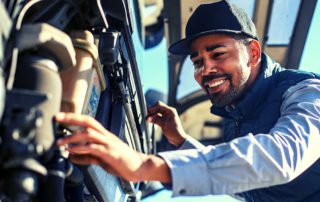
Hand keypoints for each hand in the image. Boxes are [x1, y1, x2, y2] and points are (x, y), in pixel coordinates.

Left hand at [55, 112, 170, 182]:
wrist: (139, 166)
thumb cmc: (121, 162)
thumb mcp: (101, 159)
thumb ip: (87, 157)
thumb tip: (72, 156)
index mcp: (104, 135)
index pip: (88, 122)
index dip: (74, 118)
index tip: (59, 117)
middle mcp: (106, 136)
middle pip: (88, 121)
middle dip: (72, 118)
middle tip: (56, 118)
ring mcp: (109, 143)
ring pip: (89, 134)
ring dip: (72, 137)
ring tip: (59, 143)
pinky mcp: (111, 153)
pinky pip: (94, 148)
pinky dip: (81, 149)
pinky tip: (72, 151)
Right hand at [147, 101, 186, 146]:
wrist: (178, 138)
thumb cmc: (174, 131)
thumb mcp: (164, 125)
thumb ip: (156, 120)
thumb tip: (148, 118)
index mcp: (170, 110)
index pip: (159, 105)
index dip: (152, 108)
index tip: (147, 112)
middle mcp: (168, 111)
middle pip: (157, 107)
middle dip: (151, 111)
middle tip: (146, 116)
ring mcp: (166, 115)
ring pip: (156, 112)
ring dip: (151, 115)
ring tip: (147, 119)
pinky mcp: (164, 119)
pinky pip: (157, 116)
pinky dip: (153, 118)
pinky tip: (150, 121)